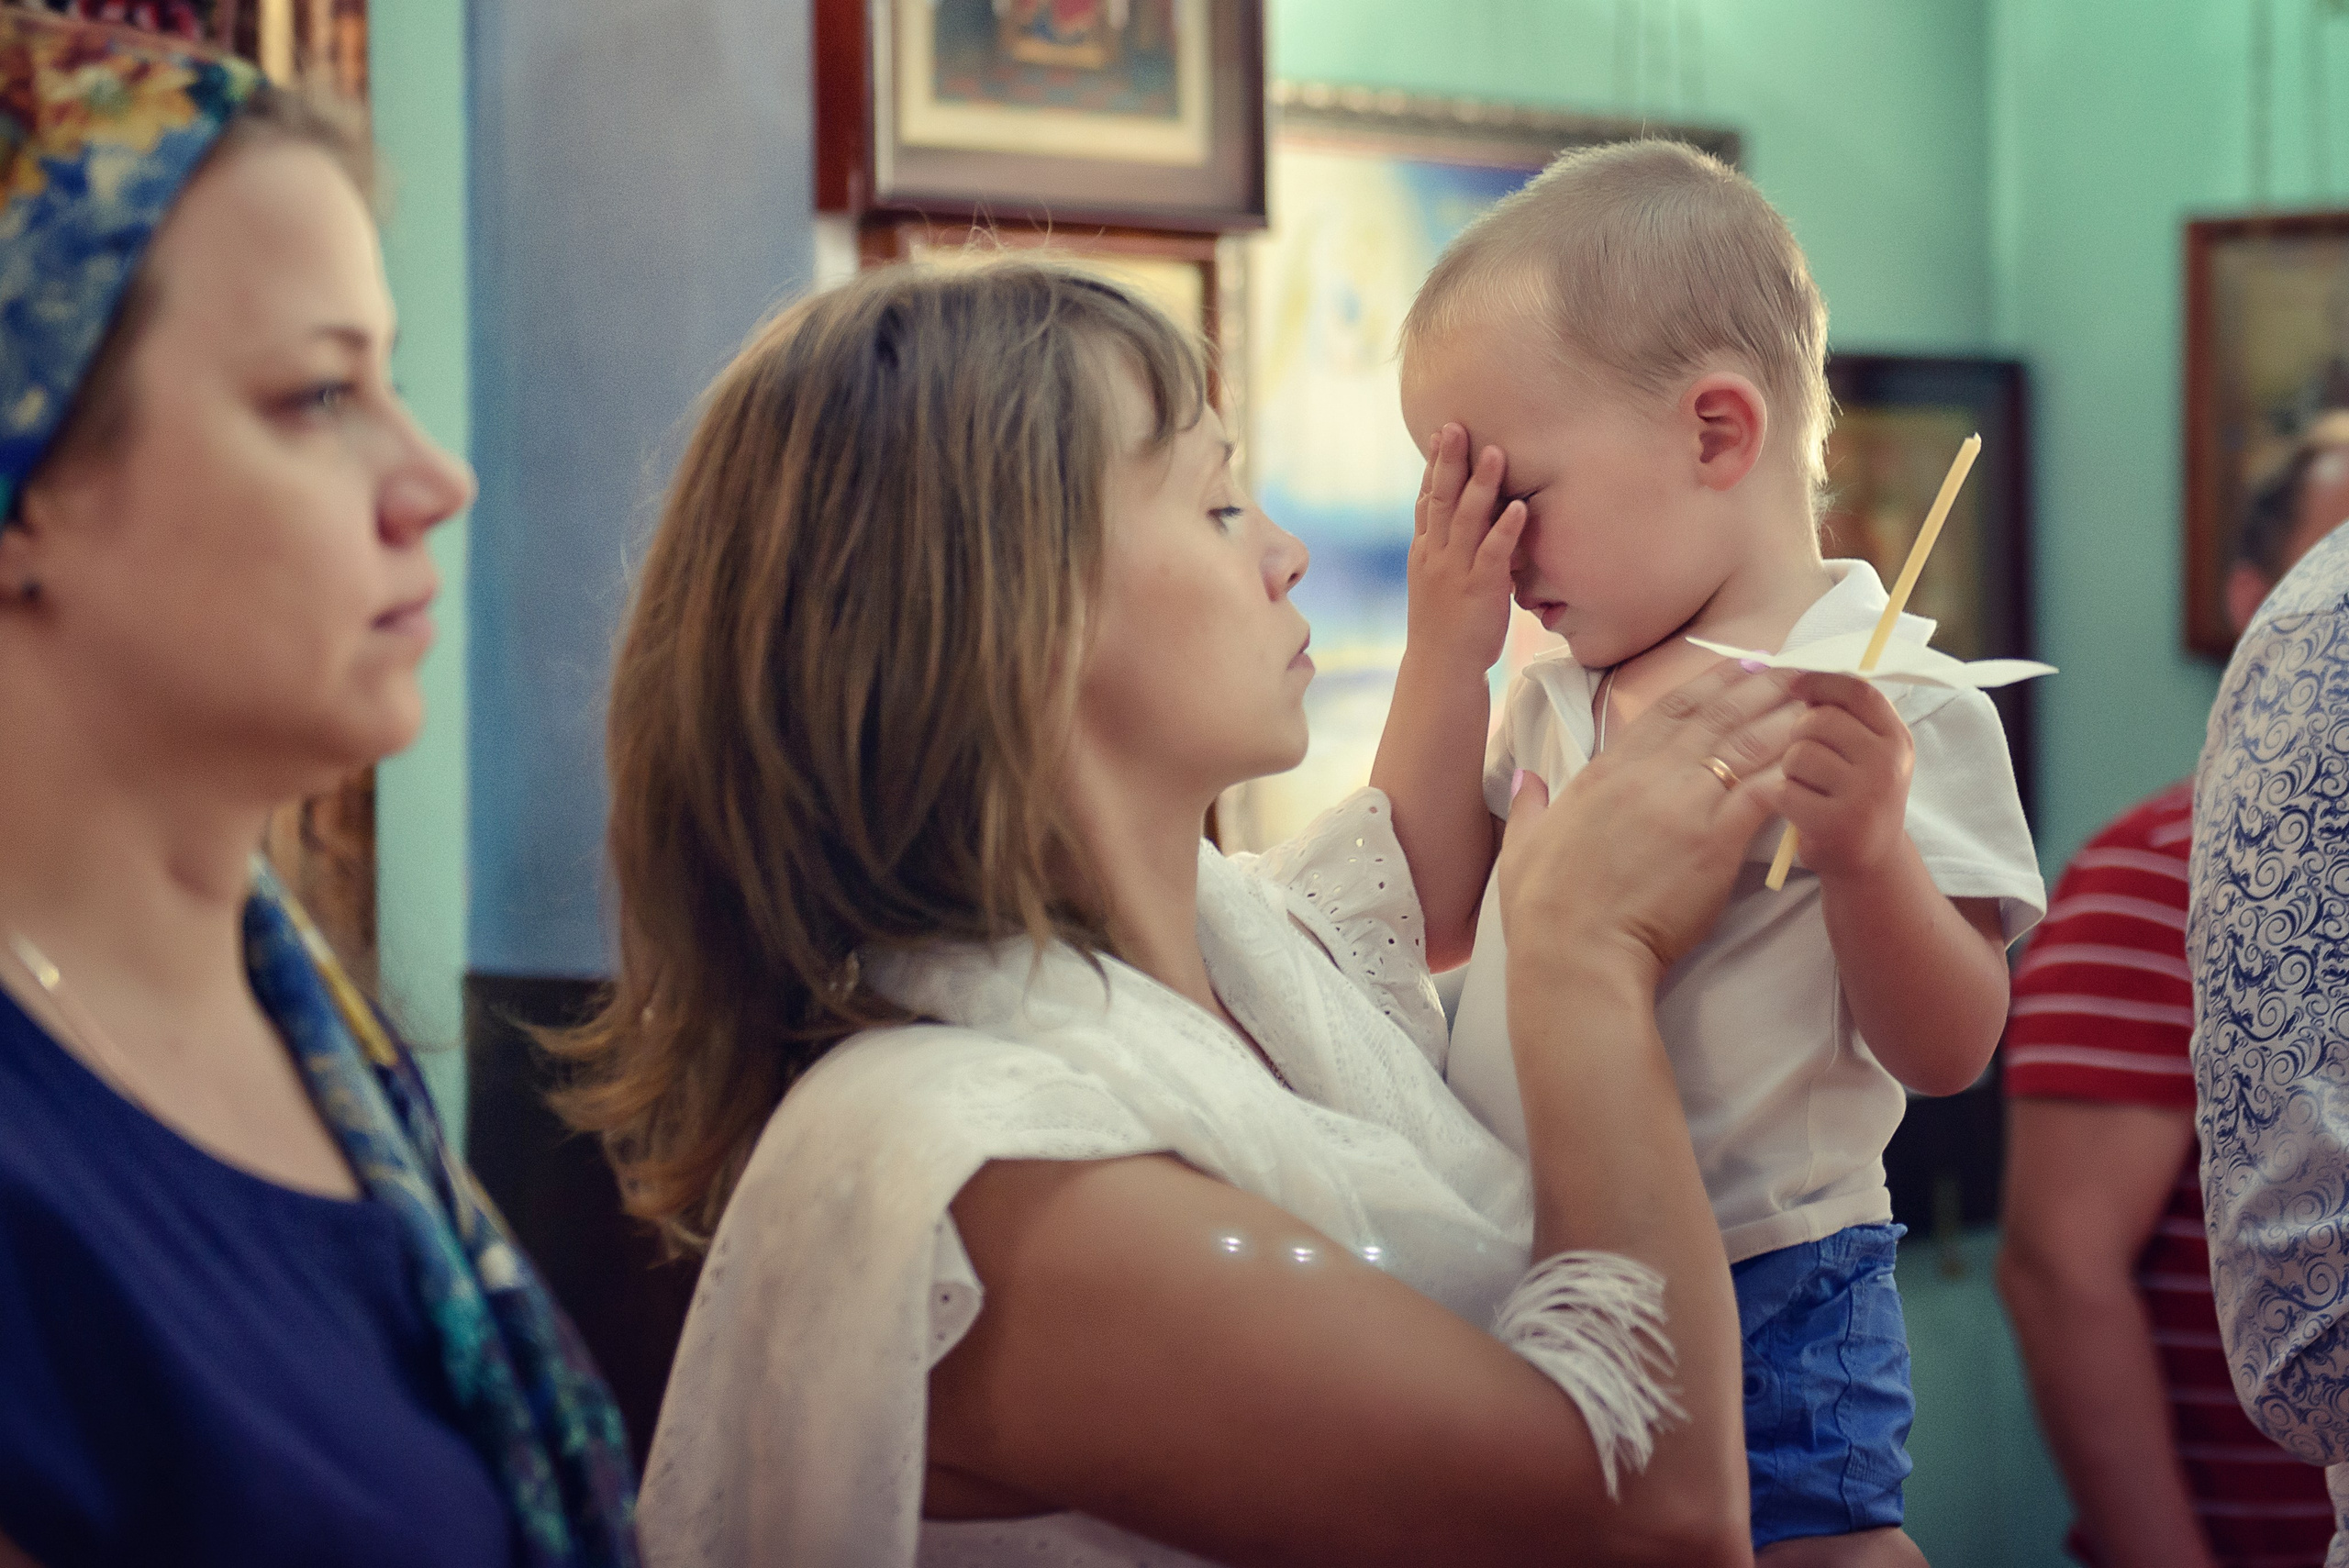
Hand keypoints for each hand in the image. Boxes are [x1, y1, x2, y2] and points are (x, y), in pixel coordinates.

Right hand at [1405, 423, 1524, 674]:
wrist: (1441, 668)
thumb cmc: (1445, 626)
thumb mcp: (1437, 581)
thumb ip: (1447, 549)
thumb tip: (1464, 521)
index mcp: (1425, 552)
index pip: (1426, 500)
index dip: (1433, 465)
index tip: (1441, 432)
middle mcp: (1436, 555)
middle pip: (1440, 499)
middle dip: (1449, 461)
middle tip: (1456, 425)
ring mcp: (1455, 571)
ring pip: (1466, 519)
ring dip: (1481, 485)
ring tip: (1496, 453)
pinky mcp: (1480, 590)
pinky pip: (1493, 554)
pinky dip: (1505, 529)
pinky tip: (1518, 506)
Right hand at [1499, 662, 1800, 985]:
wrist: (1576, 954)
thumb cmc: (1545, 909)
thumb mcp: (1523, 844)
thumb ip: (1530, 805)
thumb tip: (1525, 777)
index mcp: (1606, 771)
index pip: (1666, 710)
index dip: (1709, 683)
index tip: (1739, 666)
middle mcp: (1648, 776)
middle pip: (1716, 717)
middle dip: (1759, 688)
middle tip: (1796, 671)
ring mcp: (1684, 805)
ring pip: (1746, 745)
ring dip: (1785, 720)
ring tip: (1819, 704)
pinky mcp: (1715, 841)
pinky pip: (1763, 792)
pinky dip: (1792, 771)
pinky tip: (1816, 759)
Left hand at [1777, 671, 1914, 882]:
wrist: (1869, 862)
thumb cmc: (1857, 797)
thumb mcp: (1867, 754)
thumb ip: (1845, 718)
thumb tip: (1800, 679)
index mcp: (1896, 738)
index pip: (1858, 691)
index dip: (1821, 682)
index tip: (1795, 685)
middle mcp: (1888, 763)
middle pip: (1820, 720)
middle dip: (1798, 735)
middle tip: (1804, 759)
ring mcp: (1865, 794)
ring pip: (1798, 754)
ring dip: (1789, 769)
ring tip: (1806, 786)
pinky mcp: (1837, 823)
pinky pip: (1784, 790)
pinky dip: (1781, 798)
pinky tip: (1798, 809)